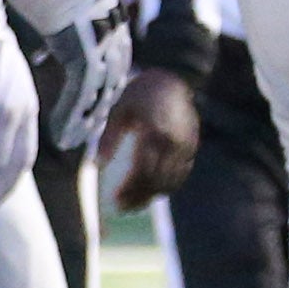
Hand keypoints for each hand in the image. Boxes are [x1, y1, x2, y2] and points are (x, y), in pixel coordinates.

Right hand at [0, 0, 128, 156]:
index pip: (111, 40)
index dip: (105, 70)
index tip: (94, 92)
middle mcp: (106, 8)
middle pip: (116, 66)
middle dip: (104, 99)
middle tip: (93, 128)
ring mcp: (96, 22)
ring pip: (103, 84)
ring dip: (90, 116)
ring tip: (78, 142)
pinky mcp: (79, 35)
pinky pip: (83, 88)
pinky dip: (74, 115)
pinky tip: (64, 136)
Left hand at [100, 67, 199, 210]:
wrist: (170, 81)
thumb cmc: (139, 94)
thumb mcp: (119, 110)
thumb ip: (109, 137)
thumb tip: (97, 165)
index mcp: (155, 132)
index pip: (143, 171)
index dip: (129, 189)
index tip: (114, 199)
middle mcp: (174, 142)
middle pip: (157, 180)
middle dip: (138, 197)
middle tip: (120, 206)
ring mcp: (186, 146)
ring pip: (170, 181)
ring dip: (151, 195)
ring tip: (132, 203)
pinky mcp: (191, 148)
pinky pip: (180, 175)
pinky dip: (166, 187)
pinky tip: (150, 192)